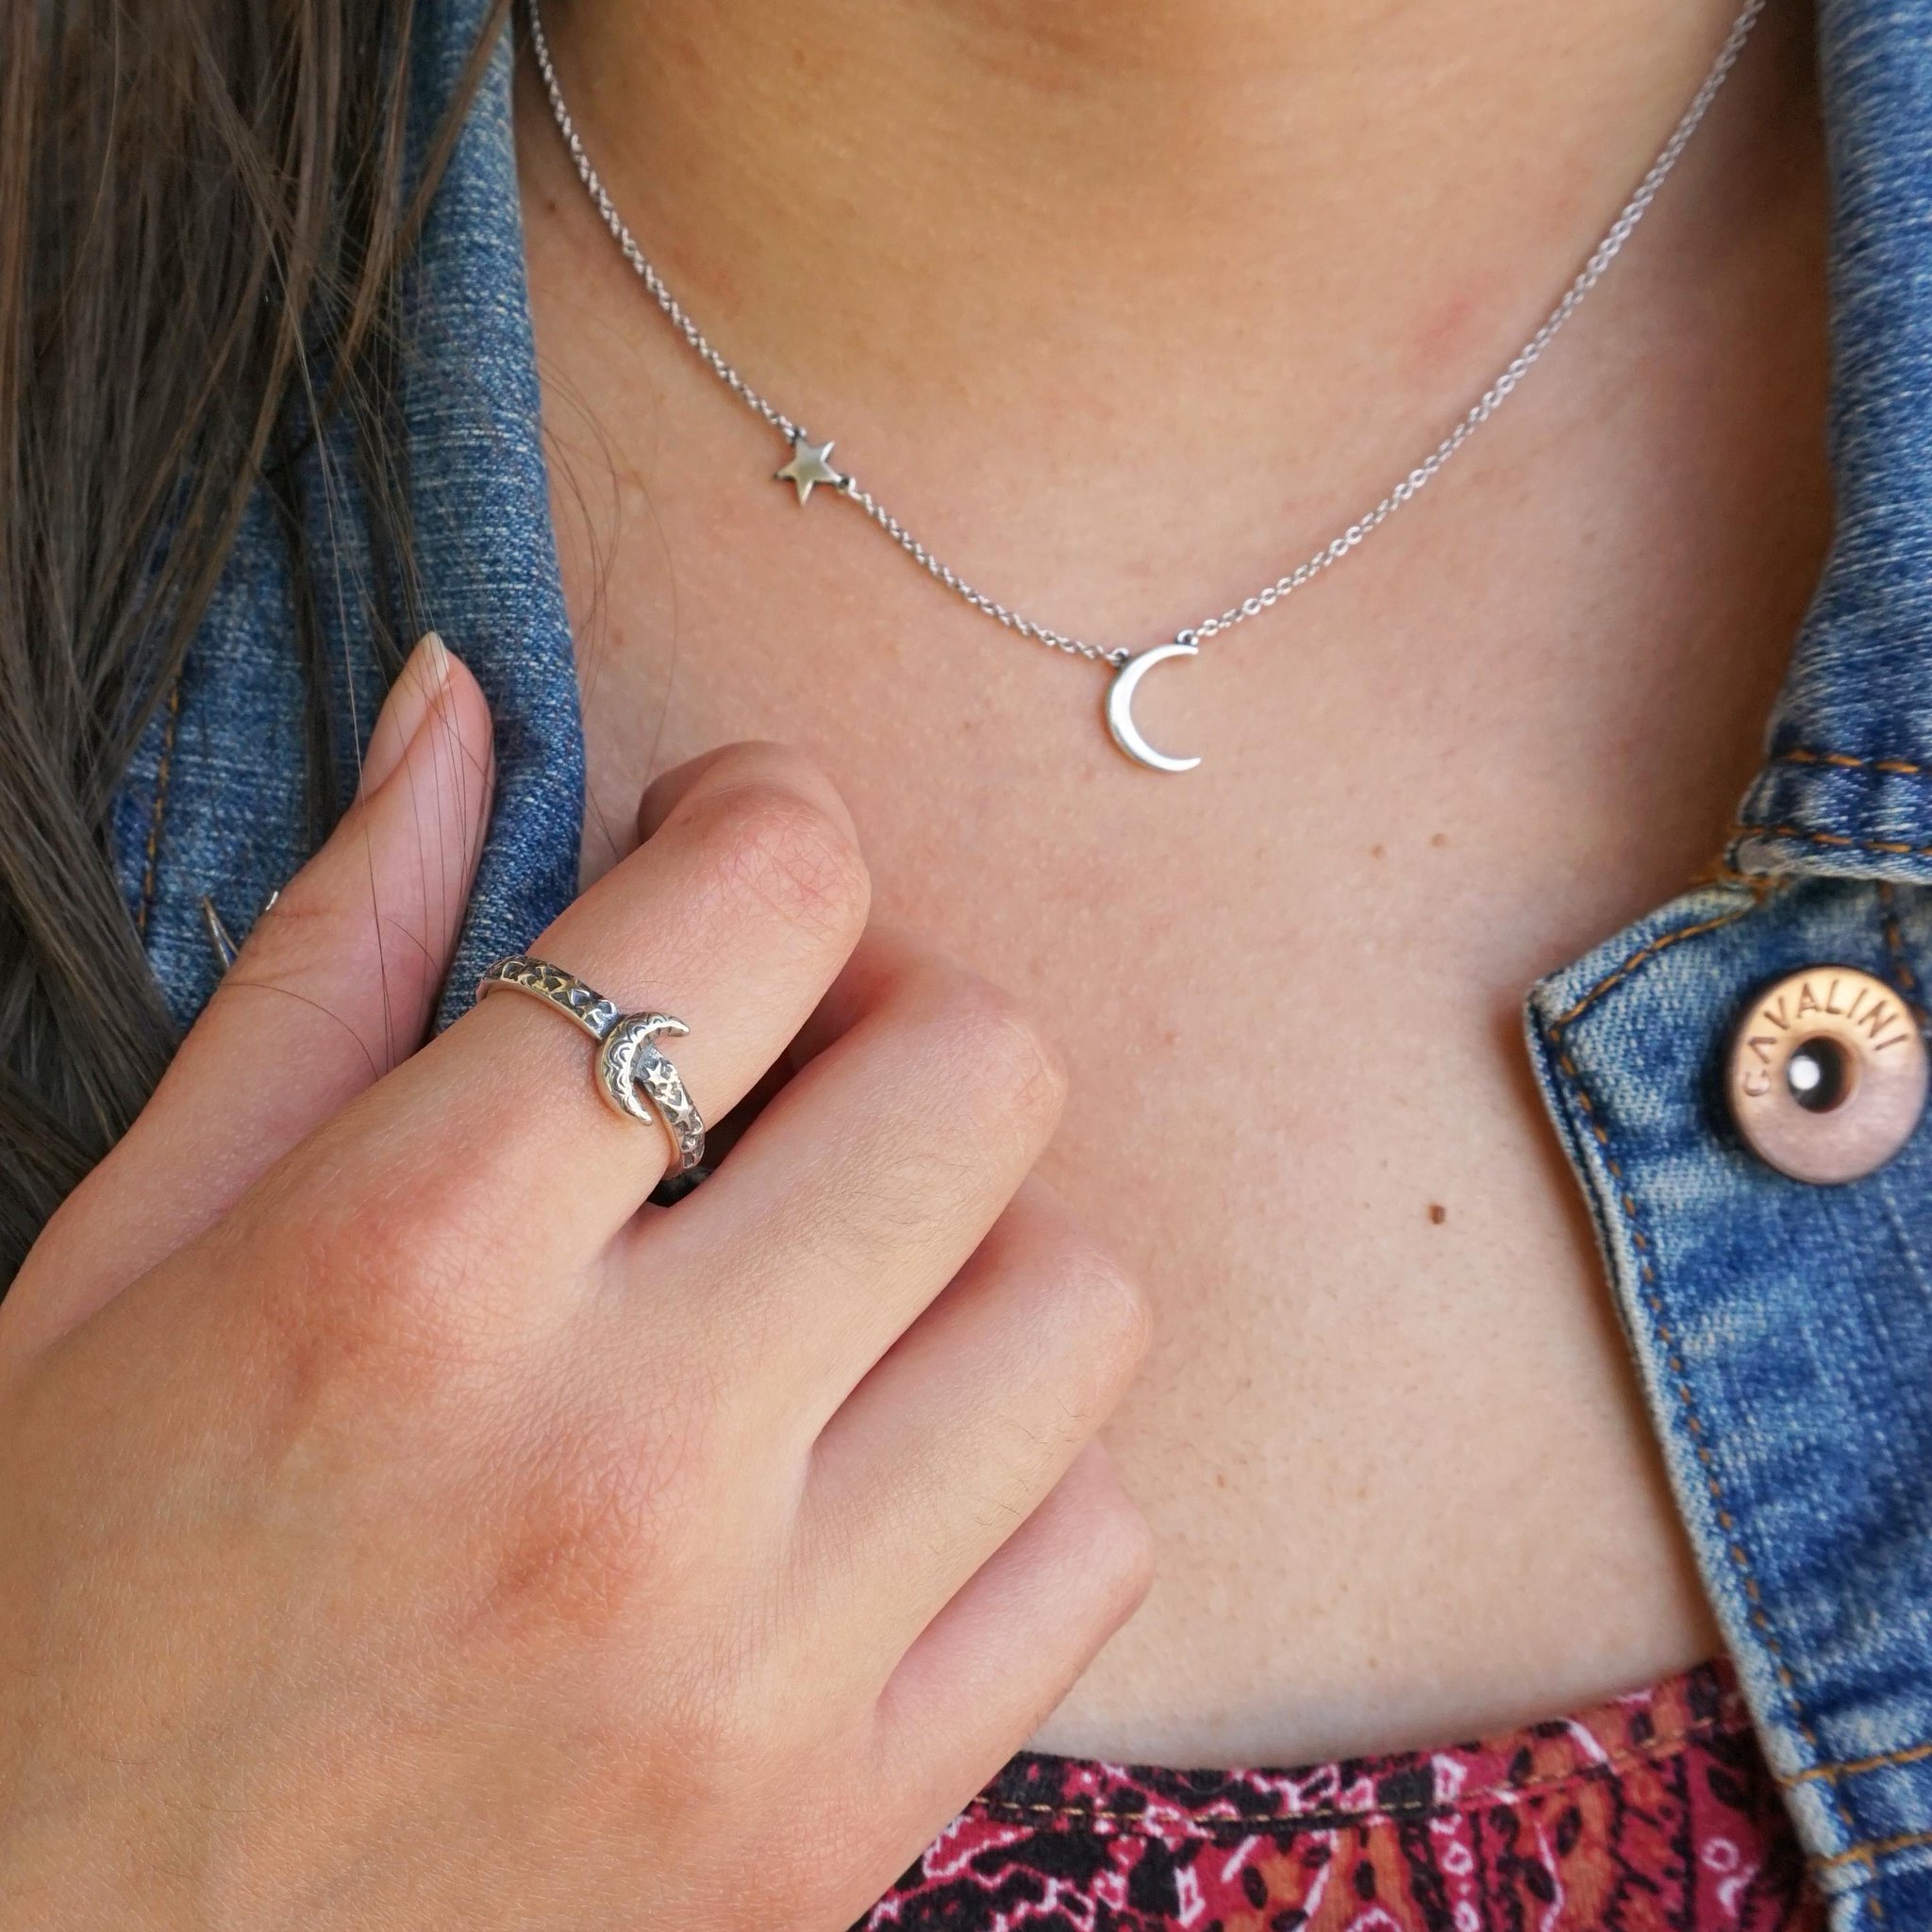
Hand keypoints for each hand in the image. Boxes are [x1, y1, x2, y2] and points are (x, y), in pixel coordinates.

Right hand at [0, 636, 1151, 1929]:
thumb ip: (330, 956)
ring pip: (1076, 1304)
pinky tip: (874, 1476)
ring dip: (976, 1248)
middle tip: (797, 1067)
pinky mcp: (836, 1829)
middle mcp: (620, 1464)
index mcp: (410, 1269)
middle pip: (983, 1074)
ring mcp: (759, 1672)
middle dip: (900, 1016)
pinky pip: (1088, 1548)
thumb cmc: (57, 1609)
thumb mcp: (129, 1255)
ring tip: (841, 1286)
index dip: (767, 820)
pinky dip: (1014, 1473)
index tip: (723, 858)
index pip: (763, 901)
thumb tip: (464, 704)